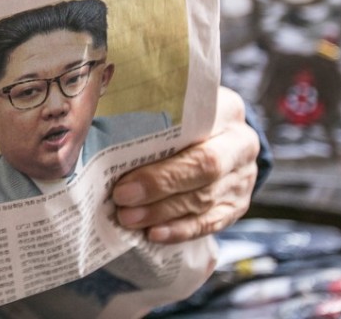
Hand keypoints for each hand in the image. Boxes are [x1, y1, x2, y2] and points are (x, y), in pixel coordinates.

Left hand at [111, 86, 259, 243]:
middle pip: (204, 167)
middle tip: (122, 197)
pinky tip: (153, 234)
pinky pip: (210, 223)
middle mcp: (240, 143)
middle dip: (159, 185)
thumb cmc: (184, 120)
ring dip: (162, 212)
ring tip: (128, 217)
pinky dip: (179, 230)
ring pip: (204, 199)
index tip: (123, 162)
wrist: (222, 139)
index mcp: (224, 110)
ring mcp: (242, 178)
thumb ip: (149, 111)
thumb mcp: (173, 105)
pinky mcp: (237, 205)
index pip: (198, 126)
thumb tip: (98, 120)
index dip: (163, 143)